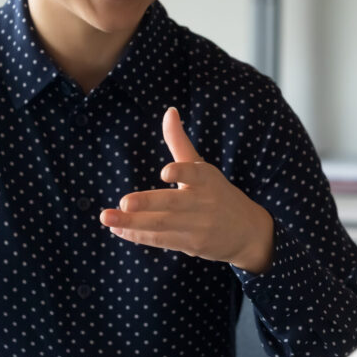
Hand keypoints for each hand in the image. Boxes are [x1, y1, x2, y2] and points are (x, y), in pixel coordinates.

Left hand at [99, 107, 274, 272]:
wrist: (248, 232)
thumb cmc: (217, 193)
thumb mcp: (203, 168)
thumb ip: (180, 142)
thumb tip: (169, 111)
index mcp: (206, 178)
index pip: (194, 173)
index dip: (181, 172)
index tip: (165, 172)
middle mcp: (203, 202)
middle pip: (173, 203)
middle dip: (147, 203)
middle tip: (124, 202)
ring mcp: (198, 226)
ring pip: (162, 225)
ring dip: (133, 223)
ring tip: (107, 218)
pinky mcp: (192, 245)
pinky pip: (162, 240)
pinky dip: (139, 236)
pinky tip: (119, 230)